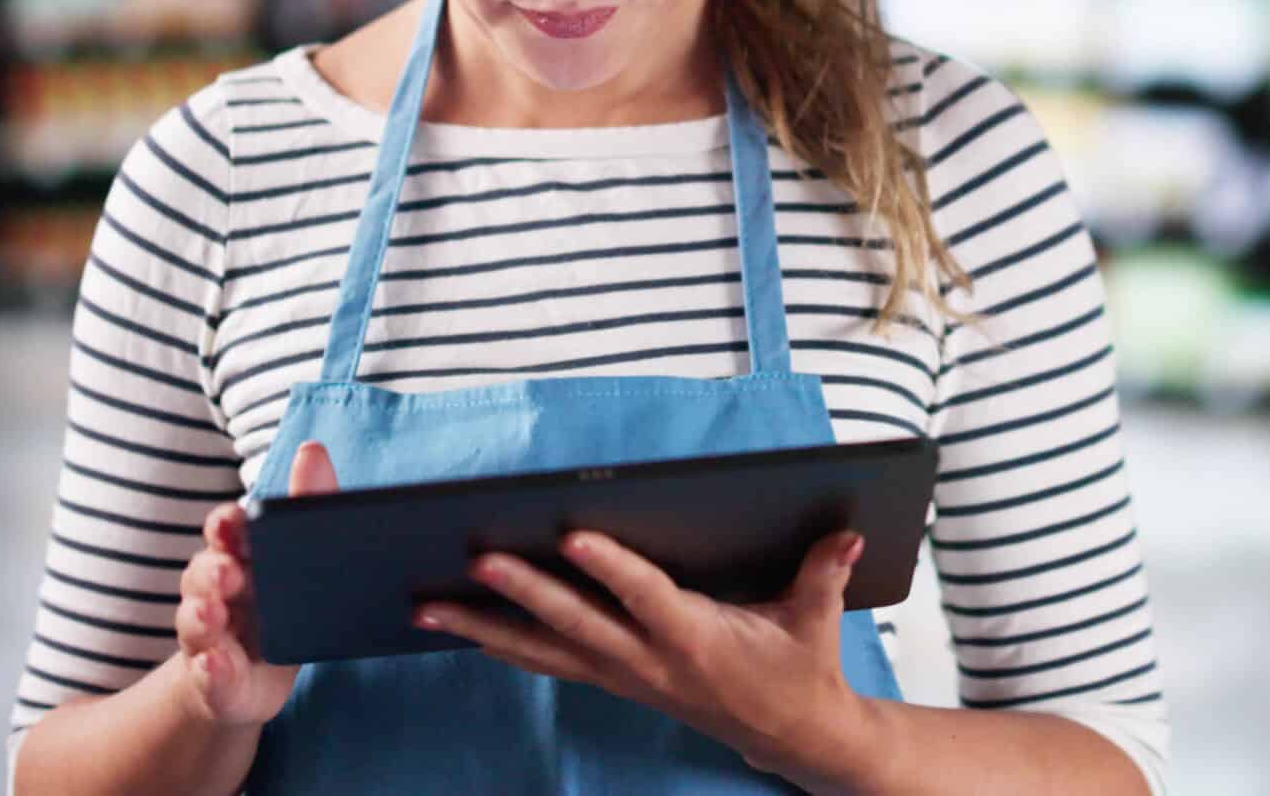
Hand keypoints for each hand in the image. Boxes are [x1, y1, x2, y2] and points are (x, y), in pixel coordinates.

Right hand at [174, 439, 337, 725]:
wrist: (255, 680)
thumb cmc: (279, 607)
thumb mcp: (299, 560)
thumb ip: (308, 506)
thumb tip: (312, 448)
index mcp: (239, 558)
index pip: (226, 531)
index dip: (226, 525)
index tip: (233, 522)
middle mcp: (215, 592)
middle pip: (204, 573)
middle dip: (211, 570)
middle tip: (227, 570)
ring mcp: (209, 636)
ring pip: (195, 621)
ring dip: (200, 615)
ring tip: (211, 613)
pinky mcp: (215, 679)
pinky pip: (207, 673)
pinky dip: (209, 668)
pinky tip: (215, 664)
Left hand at [414, 528, 868, 776]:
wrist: (793, 737)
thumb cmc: (801, 669)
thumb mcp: (817, 623)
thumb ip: (824, 574)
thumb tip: (846, 531)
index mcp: (697, 640)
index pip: (646, 597)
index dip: (611, 568)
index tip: (573, 534)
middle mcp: (648, 661)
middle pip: (575, 625)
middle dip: (522, 591)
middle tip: (474, 557)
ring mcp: (623, 675)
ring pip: (541, 650)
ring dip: (481, 627)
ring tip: (424, 605)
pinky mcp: (611, 680)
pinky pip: (544, 661)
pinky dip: (498, 641)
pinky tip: (455, 623)